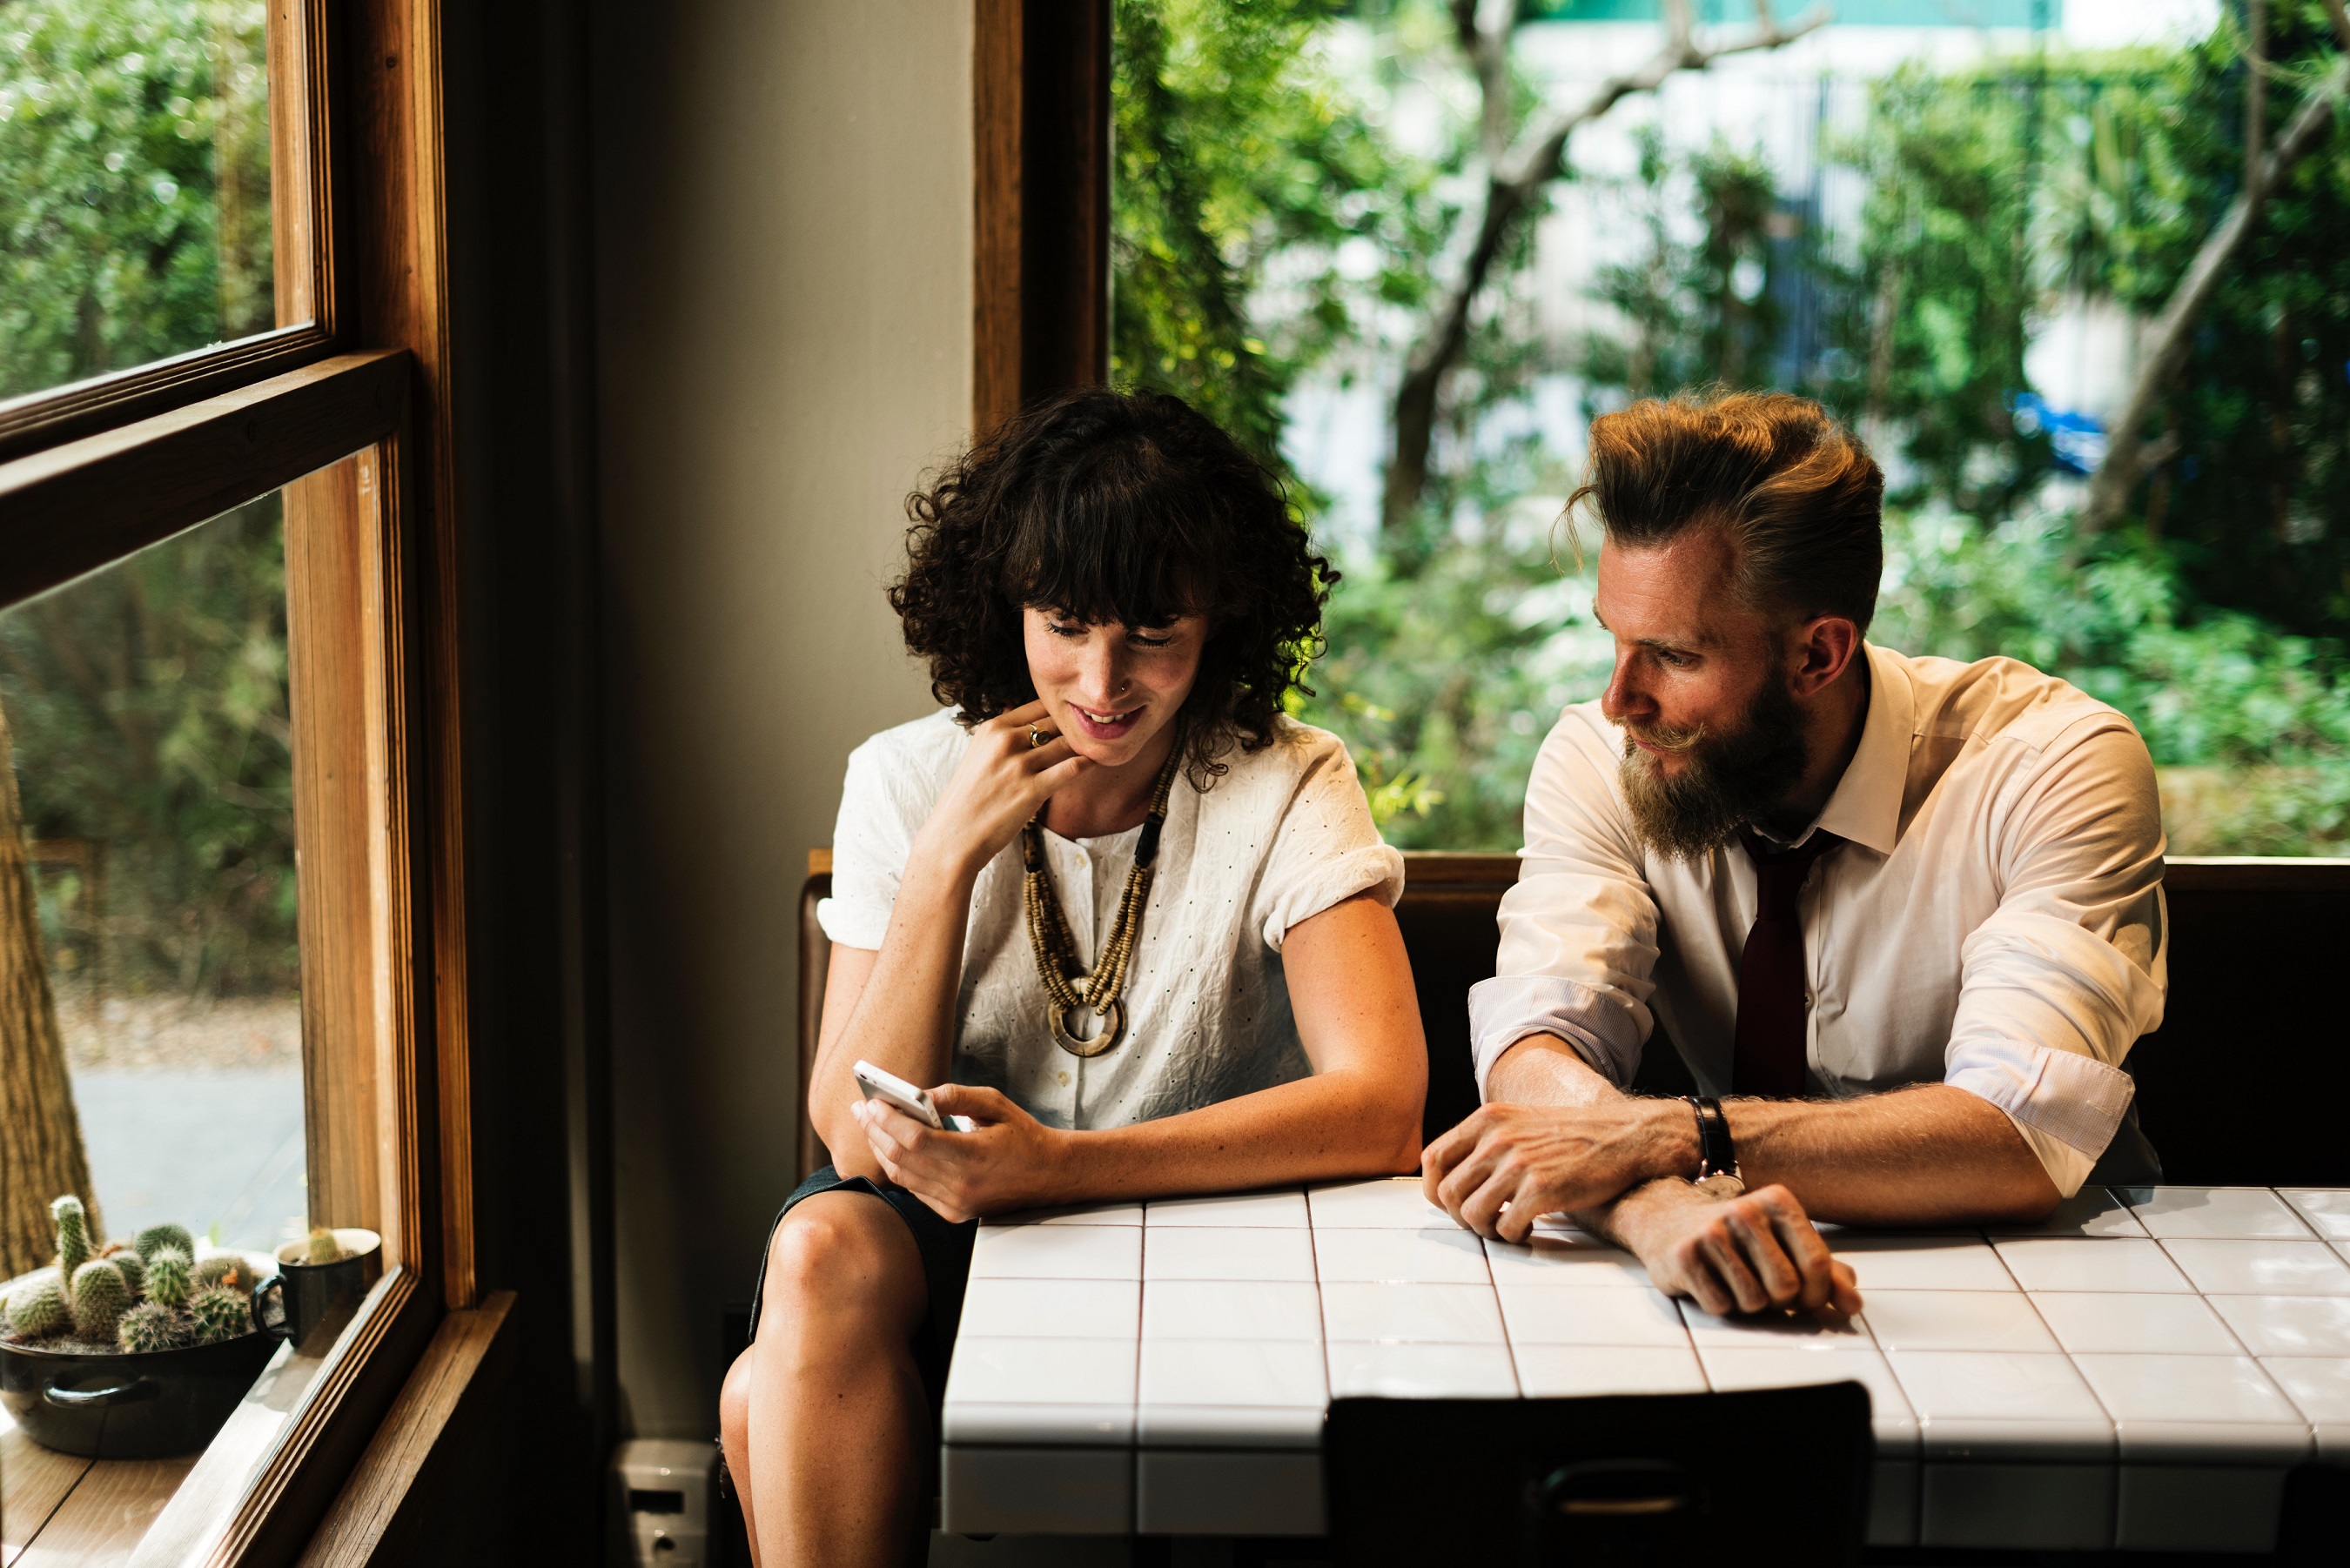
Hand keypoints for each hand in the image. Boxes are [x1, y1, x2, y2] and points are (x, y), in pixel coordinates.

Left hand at [854, 1083, 1066, 1221]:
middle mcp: (960, 1186)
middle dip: (874, 1130)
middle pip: (900, 1158)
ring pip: (901, 1176)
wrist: (1050, 1175)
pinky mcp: (953, 1213)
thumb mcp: (994, 1104)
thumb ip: (954, 1096)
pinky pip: (914, 1189)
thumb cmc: (1024, 1136)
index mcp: (973, 1157)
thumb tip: (917, 1095)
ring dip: (880, 1149)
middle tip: (861, 1108)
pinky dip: (898, 1166)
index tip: (872, 1102)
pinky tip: (890, 1147)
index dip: (888, 1120)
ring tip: (869, 1124)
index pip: (915, 1140)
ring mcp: (955, 1204)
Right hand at [912, 700, 1090, 878]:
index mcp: (992, 729)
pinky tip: (1095, 762)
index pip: (1038, 705)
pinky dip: (1087, 763)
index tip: (1073, 718)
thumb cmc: (968, 799)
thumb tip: (1029, 720)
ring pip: (1066, 743)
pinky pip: (1071, 768)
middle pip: (1055, 721)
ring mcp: (1019, 766)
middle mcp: (1005, 742)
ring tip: (1098, 746)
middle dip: (1075, 727)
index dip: (1059, 711)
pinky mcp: (1032, 790)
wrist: (954, 837)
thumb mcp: (979, 755)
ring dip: (1083, 745)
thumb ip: (1004, 737)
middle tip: (1093, 731)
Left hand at [1422, 1100, 1689, 1240]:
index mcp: (1487, 1119)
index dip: (1434, 1190)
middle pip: (1447, 1193)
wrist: (1624, 1138)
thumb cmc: (1571, 1137)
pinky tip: (1528, 1230)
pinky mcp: (1541, 1189)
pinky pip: (1505, 1227)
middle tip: (1485, 1221)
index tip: (1452, 1205)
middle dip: (1461, 1216)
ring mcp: (1518, 1164)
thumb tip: (1452, 1177)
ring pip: (1470, 1214)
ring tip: (1506, 1227)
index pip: (1432, 1159)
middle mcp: (1496, 1139)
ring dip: (1485, 1230)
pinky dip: (1512, 1236)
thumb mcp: (1519, 1123)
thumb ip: (1485, 1142)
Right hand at [1612, 1179, 1861, 1317]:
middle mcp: (1744, 1211)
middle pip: (1786, 1287)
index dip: (1818, 1294)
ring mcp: (1711, 1232)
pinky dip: (1721, 1304)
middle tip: (1766, 1289)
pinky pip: (1720, 1305)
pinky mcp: (1684, 1256)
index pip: (1817, 1264)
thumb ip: (1827, 1273)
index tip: (1806, 1297)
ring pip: (1753, 1301)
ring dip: (1749, 1304)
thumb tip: (1853, 1304)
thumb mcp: (1786, 1245)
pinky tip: (1711, 1282)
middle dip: (1781, 1301)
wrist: (1669, 1221)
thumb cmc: (1739, 1238)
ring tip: (1736, 1281)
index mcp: (1777, 1202)